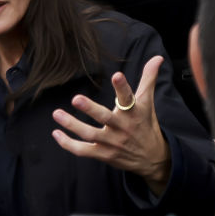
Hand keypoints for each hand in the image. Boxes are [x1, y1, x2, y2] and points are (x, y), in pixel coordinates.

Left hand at [51, 56, 171, 193]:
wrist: (152, 159)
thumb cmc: (146, 124)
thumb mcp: (147, 102)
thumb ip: (148, 79)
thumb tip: (158, 57)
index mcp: (133, 112)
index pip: (128, 98)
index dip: (122, 87)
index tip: (116, 75)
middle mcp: (122, 127)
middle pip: (105, 118)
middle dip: (91, 109)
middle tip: (76, 98)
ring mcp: (112, 142)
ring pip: (90, 134)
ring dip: (72, 125)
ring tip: (56, 113)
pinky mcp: (103, 154)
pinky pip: (83, 151)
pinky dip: (68, 144)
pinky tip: (56, 133)